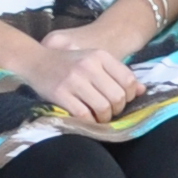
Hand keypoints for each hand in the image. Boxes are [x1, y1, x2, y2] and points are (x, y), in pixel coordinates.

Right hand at [23, 26, 149, 126]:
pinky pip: (84, 115)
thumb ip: (117, 73)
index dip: (130, 95)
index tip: (122, 101)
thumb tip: (142, 91)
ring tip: (100, 117)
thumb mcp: (94, 61)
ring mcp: (74, 80)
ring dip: (104, 118)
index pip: (128, 80)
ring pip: (103, 107)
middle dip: (117, 109)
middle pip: (118, 96)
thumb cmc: (68, 63)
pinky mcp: (61, 94)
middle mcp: (89, 66)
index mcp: (100, 56)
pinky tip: (88, 120)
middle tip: (110, 112)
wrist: (35, 61)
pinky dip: (89, 122)